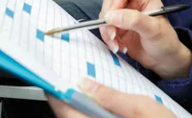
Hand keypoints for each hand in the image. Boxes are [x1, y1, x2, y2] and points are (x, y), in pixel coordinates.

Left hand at [46, 79, 175, 117]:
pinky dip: (89, 110)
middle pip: (70, 116)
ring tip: (80, 84)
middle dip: (66, 96)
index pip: (66, 111)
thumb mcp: (140, 107)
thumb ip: (111, 96)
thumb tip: (85, 84)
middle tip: (66, 76)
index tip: (52, 76)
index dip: (56, 93)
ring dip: (77, 103)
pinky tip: (96, 99)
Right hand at [98, 0, 191, 79]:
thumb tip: (112, 16)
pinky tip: (119, 47)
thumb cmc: (166, 41)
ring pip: (105, 15)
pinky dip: (108, 39)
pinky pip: (105, 28)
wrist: (164, 60)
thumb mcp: (153, 29)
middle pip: (110, 1)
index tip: (113, 16)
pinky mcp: (118, 27)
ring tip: (118, 44)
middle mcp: (132, 2)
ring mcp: (123, 15)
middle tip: (113, 34)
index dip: (116, 0)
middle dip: (108, 18)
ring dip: (107, 31)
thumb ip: (134, 20)